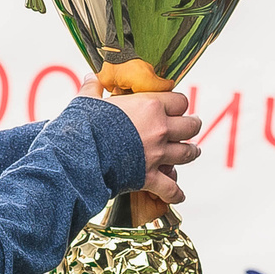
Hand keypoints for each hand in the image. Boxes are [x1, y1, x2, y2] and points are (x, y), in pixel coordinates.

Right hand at [84, 79, 197, 205]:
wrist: (80, 155)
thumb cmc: (84, 125)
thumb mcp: (87, 101)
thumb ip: (93, 89)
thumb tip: (90, 78)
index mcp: (149, 106)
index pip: (179, 101)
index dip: (178, 104)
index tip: (174, 107)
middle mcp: (159, 129)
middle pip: (190, 126)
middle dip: (192, 126)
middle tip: (192, 125)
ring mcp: (157, 155)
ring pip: (187, 154)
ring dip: (191, 152)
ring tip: (193, 151)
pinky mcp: (149, 177)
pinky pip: (170, 188)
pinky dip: (175, 193)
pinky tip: (179, 195)